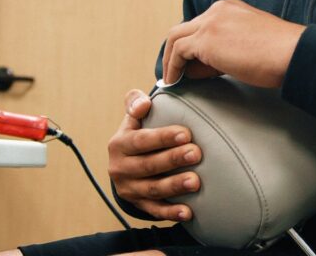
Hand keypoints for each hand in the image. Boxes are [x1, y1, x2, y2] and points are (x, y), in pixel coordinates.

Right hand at [107, 89, 202, 220]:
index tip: (186, 133)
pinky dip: (171, 213)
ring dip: (174, 187)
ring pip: (153, 190)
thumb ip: (135, 103)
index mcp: (119, 145)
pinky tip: (188, 212)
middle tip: (196, 154)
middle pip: (148, 166)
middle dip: (173, 160)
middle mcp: (120, 169)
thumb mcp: (132, 118)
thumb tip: (144, 104)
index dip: (163, 137)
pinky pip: (155, 211)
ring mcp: (129, 189)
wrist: (126, 163)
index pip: (141, 141)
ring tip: (196, 182)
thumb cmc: (138, 133)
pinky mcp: (138, 205)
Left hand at [162, 0, 304, 87]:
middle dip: (177, 50)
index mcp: (231, 8)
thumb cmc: (281, 54)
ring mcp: (211, 22)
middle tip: (175, 70)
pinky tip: (174, 81)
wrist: (293, 53)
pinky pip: (178, 51)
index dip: (194, 46)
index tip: (192, 64)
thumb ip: (229, 48)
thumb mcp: (251, 44)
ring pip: (176, 37)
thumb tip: (205, 66)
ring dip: (171, 59)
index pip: (202, 24)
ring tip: (171, 78)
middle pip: (186, 28)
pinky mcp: (206, 39)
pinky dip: (172, 66)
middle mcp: (218, 9)